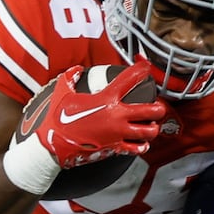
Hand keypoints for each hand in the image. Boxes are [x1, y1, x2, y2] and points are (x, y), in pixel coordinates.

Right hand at [3, 62, 168, 194]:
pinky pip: (137, 148)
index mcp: (106, 99)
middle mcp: (116, 116)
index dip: (140, 70)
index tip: (146, 66)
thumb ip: (70, 77)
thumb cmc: (57, 117)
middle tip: (158, 106)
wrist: (54, 143)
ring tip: (153, 125)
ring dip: (153, 127)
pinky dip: (143, 145)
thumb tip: (76, 69)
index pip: (129, 80)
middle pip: (150, 110)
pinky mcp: (116, 147)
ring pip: (149, 131)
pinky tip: (143, 142)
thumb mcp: (62, 91)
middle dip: (158, 107)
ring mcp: (118, 133)